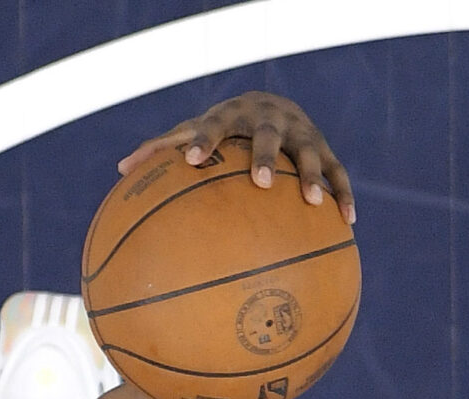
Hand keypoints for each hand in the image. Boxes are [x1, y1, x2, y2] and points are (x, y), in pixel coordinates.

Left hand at [118, 90, 354, 223]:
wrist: (272, 103)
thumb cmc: (222, 129)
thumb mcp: (194, 132)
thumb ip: (163, 149)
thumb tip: (120, 170)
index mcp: (234, 116)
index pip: (216, 124)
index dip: (203, 140)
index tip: (191, 160)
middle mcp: (271, 119)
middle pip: (270, 135)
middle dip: (266, 156)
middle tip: (259, 182)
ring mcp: (302, 134)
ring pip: (311, 153)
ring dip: (313, 177)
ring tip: (313, 203)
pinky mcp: (326, 149)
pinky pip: (340, 173)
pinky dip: (344, 195)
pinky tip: (348, 223)